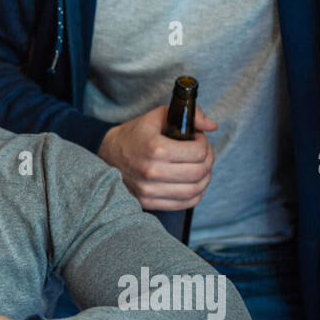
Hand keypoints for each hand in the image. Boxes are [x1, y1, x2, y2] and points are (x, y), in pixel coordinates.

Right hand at [96, 104, 217, 210]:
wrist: (106, 155)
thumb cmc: (133, 135)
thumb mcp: (157, 117)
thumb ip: (188, 115)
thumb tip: (212, 126)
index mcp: (156, 148)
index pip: (199, 152)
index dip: (204, 144)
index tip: (197, 139)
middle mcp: (152, 171)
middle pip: (199, 172)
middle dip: (208, 160)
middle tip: (201, 153)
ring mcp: (150, 190)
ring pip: (195, 190)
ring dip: (205, 178)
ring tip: (198, 168)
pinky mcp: (148, 202)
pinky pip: (185, 203)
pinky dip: (195, 194)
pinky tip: (192, 182)